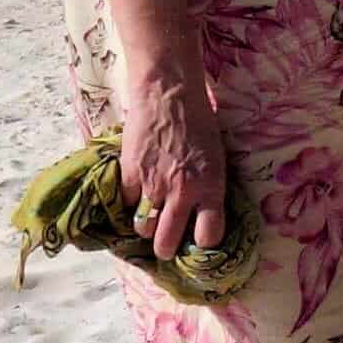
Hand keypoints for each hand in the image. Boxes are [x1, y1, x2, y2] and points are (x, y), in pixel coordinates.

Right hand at [118, 78, 229, 261]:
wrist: (169, 93)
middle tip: (166, 244)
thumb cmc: (199, 120)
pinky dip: (130, 203)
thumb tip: (201, 212)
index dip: (203, 242)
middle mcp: (182, 193)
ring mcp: (153, 186)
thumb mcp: (216, 157)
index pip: (209, 236)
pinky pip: (126, 204)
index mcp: (211, 187)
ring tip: (150, 217)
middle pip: (167, 244)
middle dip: (166, 248)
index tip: (198, 239)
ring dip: (145, 226)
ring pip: (143, 229)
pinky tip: (136, 194)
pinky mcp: (130, 175)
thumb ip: (208, 187)